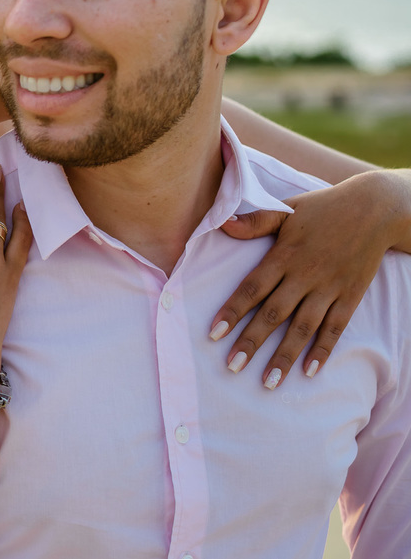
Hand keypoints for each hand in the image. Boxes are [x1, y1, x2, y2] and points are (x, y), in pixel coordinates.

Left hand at [210, 170, 408, 387]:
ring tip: (268, 381)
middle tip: (232, 366)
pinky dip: (323, 350)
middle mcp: (305, 276)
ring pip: (303, 327)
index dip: (233, 311)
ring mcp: (329, 289)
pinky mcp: (350, 296)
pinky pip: (336, 328)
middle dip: (252, 341)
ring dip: (285, 355)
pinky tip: (309, 372)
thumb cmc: (323, 209)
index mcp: (284, 255)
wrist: (376, 209)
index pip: (252, 287)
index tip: (214, 333)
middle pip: (274, 313)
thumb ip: (256, 221)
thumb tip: (223, 224)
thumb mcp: (287, 210)